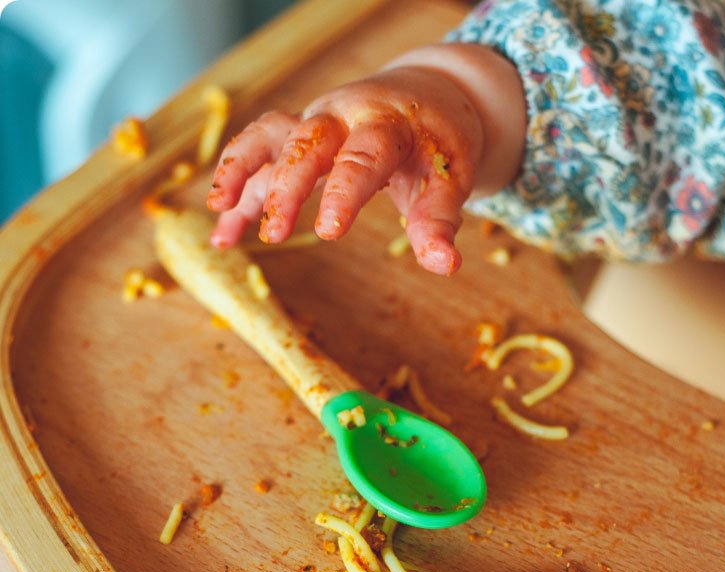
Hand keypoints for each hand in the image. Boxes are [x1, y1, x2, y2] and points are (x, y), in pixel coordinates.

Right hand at [207, 44, 525, 275]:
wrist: (425, 98)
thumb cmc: (436, 144)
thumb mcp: (449, 179)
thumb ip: (440, 220)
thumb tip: (446, 265)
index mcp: (385, 125)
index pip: (362, 158)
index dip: (344, 193)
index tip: (329, 232)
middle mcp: (342, 117)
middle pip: (305, 144)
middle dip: (286, 188)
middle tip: (273, 234)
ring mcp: (314, 123)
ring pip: (268, 138)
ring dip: (241, 172)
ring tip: (220, 214)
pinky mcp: (297, 136)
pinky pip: (259, 153)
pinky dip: (237, 184)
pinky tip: (222, 228)